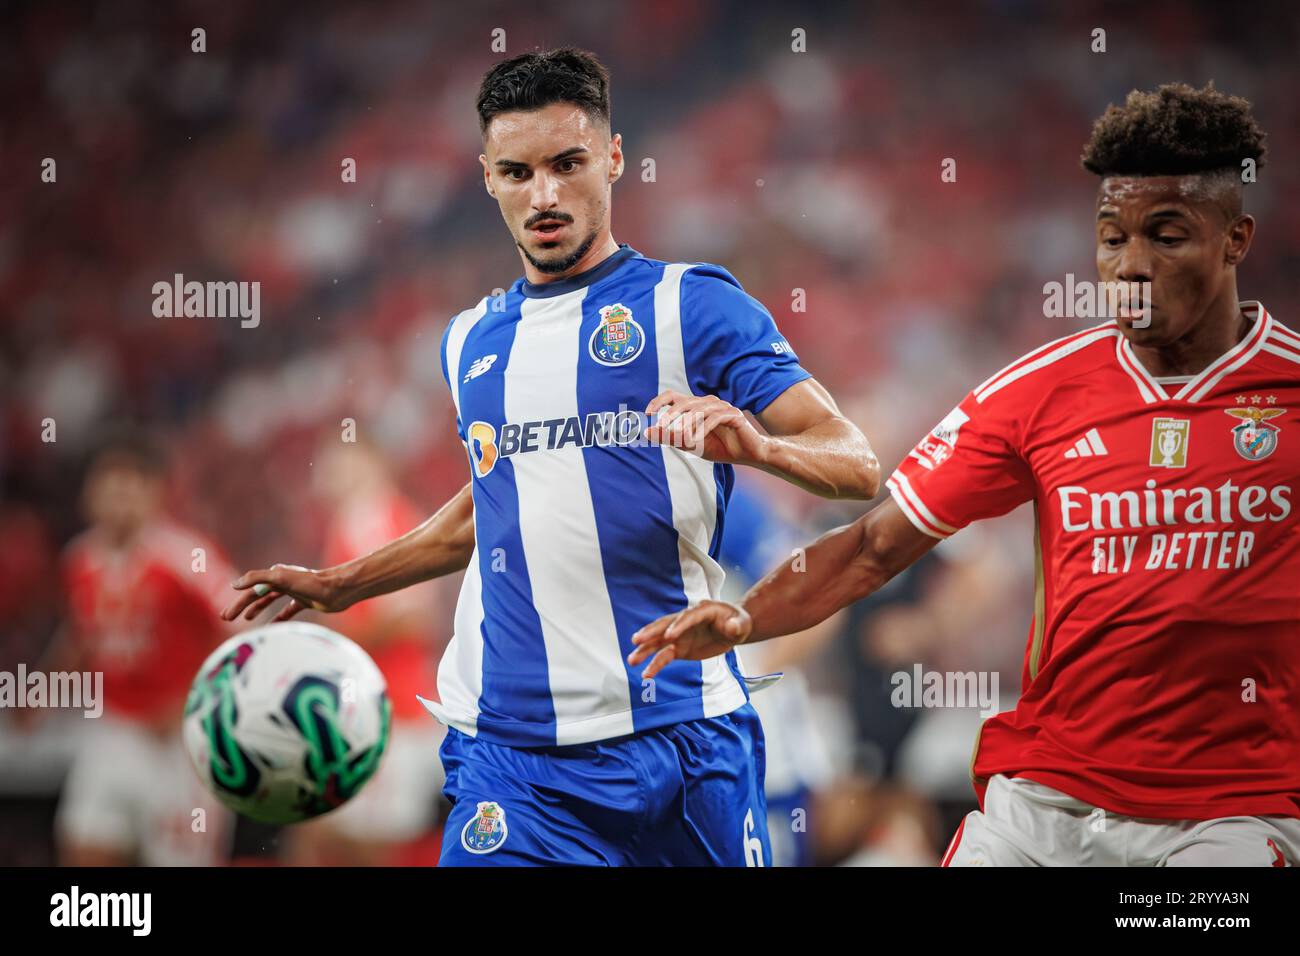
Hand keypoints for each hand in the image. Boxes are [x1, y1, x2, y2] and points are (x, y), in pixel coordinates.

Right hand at [221, 564, 350, 623]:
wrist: (338, 590)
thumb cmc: (310, 583)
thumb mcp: (280, 578)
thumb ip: (257, 578)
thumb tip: (234, 584)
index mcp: (276, 575)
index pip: (252, 590)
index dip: (238, 603)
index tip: (226, 616)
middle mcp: (284, 581)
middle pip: (259, 595)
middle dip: (243, 606)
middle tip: (228, 618)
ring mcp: (295, 591)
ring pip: (271, 601)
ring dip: (258, 609)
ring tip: (247, 620)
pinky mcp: (306, 601)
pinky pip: (288, 610)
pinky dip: (279, 618)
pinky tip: (273, 627)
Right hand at [627, 600, 752, 678]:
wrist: (732, 629)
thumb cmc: (737, 622)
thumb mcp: (742, 623)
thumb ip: (737, 625)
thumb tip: (732, 627)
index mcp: (702, 610)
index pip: (688, 617)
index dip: (679, 625)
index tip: (669, 636)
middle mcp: (686, 620)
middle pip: (666, 624)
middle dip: (651, 632)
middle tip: (636, 639)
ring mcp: (680, 634)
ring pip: (659, 640)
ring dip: (645, 649)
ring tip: (632, 660)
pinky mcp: (679, 647)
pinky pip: (664, 656)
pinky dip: (655, 664)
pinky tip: (645, 674)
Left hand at [643, 390, 766, 464]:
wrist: (750, 454)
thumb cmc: (721, 447)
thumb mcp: (691, 444)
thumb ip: (671, 438)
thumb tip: (647, 432)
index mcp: (696, 407)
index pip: (674, 397)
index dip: (659, 401)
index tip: (648, 413)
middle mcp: (708, 403)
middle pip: (686, 401)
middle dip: (672, 413)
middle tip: (661, 425)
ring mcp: (722, 407)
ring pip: (700, 409)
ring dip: (687, 422)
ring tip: (679, 436)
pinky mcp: (734, 415)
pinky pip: (716, 418)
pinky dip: (703, 429)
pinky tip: (694, 440)